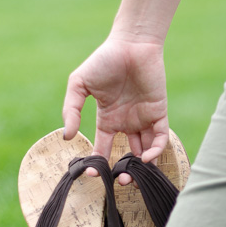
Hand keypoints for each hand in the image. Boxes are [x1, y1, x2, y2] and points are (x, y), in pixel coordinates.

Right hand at [62, 37, 169, 168]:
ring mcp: (143, 119)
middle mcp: (126, 122)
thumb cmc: (104, 60)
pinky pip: (159, 138)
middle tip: (120, 182)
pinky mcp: (159, 113)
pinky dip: (154, 150)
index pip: (103, 147)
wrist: (131, 44)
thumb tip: (66, 136)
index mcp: (107, 118)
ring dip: (140, 166)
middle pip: (126, 155)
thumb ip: (71, 109)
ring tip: (132, 176)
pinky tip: (145, 157)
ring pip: (144, 150)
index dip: (98, 163)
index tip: (92, 173)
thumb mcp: (79, 84)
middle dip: (123, 171)